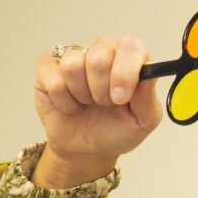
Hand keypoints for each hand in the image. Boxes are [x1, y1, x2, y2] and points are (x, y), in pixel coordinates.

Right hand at [32, 36, 162, 187]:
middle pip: (99, 57)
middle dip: (102, 91)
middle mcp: (103, 51)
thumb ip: (148, 98)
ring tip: (87, 104)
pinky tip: (70, 106)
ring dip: (82, 95)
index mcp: (130, 59)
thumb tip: (148, 74)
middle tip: (105, 105)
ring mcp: (74, 56)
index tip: (121, 98)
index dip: (125, 72)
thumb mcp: (143, 121)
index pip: (131, 47)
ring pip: (73, 65)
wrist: (87, 150)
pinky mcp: (48, 67)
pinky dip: (63, 100)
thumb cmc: (117, 130)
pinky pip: (52, 77)